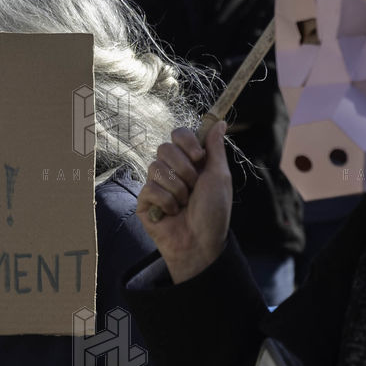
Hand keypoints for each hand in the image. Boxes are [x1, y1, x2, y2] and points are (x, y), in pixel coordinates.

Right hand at [136, 122, 232, 282]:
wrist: (201, 242)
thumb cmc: (214, 212)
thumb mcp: (219, 177)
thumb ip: (215, 148)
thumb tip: (220, 122)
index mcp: (189, 161)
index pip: (178, 135)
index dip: (186, 142)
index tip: (199, 157)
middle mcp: (171, 170)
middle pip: (164, 148)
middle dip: (183, 169)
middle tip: (193, 186)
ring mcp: (156, 185)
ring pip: (155, 167)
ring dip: (177, 188)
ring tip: (184, 203)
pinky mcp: (144, 201)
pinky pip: (149, 188)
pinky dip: (166, 202)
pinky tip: (172, 213)